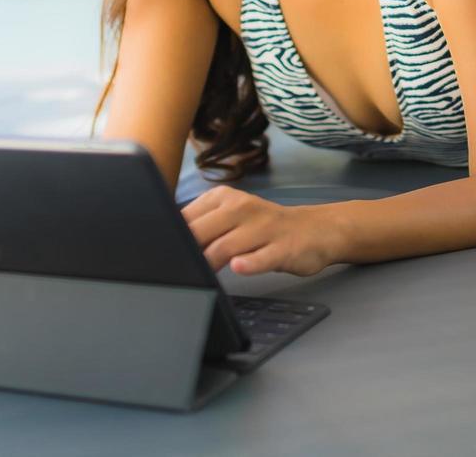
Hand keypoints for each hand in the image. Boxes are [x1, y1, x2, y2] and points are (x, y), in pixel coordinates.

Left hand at [181, 186, 342, 276]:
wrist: (315, 229)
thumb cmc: (264, 228)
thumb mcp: (231, 218)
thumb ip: (201, 228)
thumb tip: (166, 244)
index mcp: (223, 198)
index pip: (185, 218)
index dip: (170, 239)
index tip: (160, 257)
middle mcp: (242, 207)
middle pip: (200, 232)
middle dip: (185, 253)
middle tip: (174, 272)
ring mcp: (263, 227)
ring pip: (225, 246)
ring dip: (208, 263)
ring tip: (198, 277)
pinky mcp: (282, 247)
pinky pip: (262, 256)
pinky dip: (249, 263)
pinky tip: (238, 267)